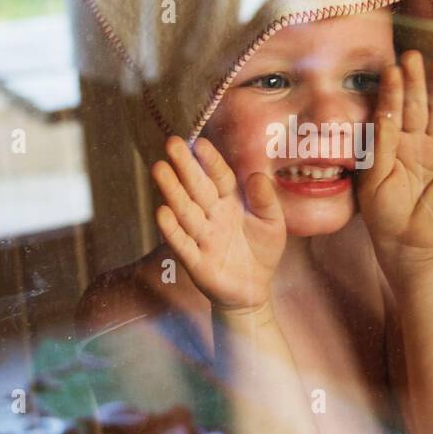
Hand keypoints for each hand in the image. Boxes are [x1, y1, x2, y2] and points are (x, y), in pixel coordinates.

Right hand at [151, 136, 285, 312]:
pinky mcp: (196, 261)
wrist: (252, 290)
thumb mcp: (273, 223)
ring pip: (185, 211)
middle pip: (196, 188)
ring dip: (172, 191)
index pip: (219, 176)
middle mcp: (211, 215)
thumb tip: (257, 175)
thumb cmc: (261, 250)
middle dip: (184, 166)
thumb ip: (265, 200)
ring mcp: (201, 237)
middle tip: (171, 143)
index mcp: (230, 202)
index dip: (210, 160)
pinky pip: (182, 244)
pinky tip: (162, 212)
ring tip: (159, 168)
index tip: (199, 142)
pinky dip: (172, 230)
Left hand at [357, 50, 432, 271]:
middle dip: (415, 81)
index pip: (391, 110)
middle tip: (413, 56)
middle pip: (415, 105)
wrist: (410, 243)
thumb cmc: (384, 215)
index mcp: (390, 144)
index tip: (391, 69)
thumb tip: (386, 114)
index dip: (391, 91)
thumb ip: (380, 147)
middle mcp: (414, 142)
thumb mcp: (374, 180)